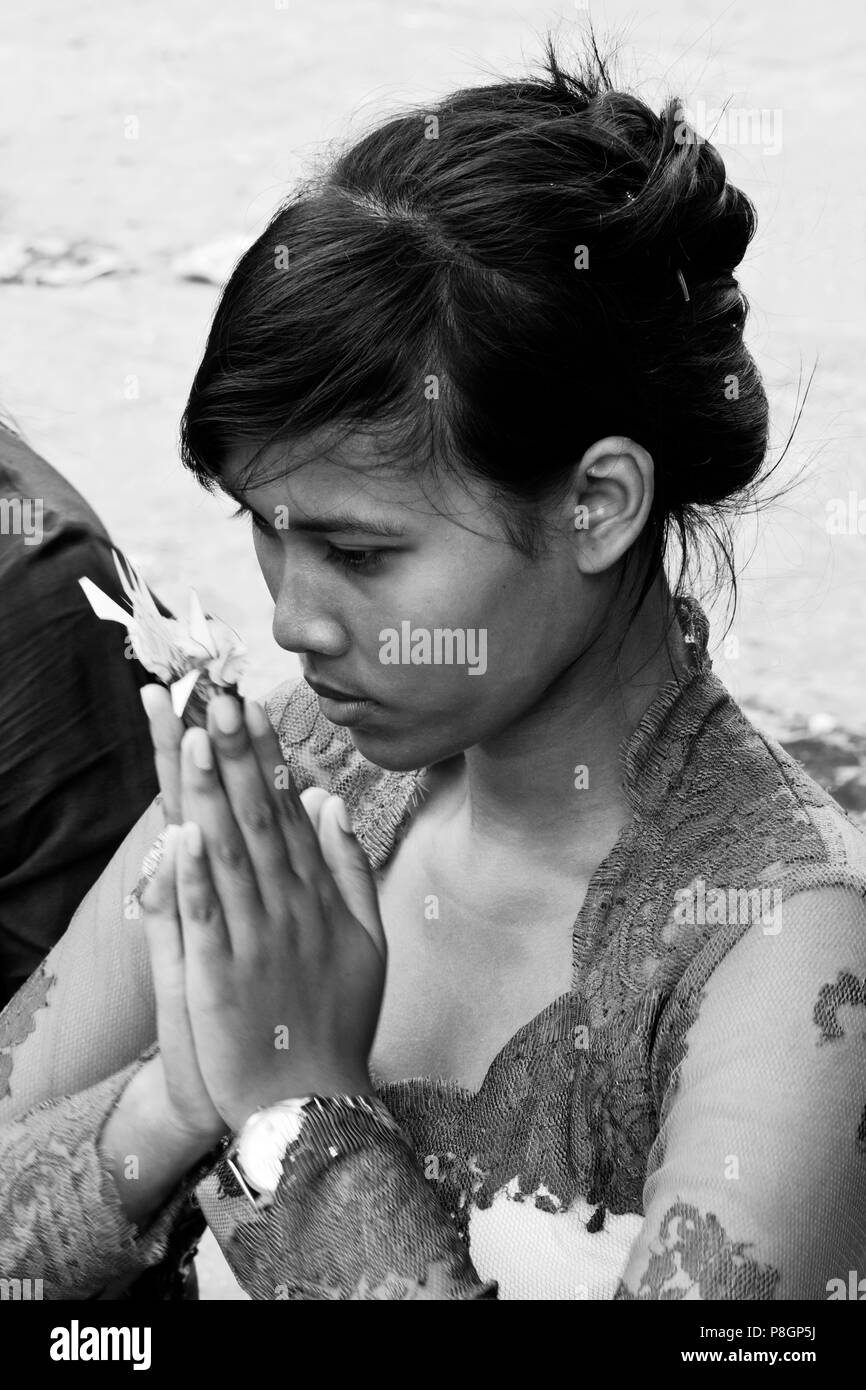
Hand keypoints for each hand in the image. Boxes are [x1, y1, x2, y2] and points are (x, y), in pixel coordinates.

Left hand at [145, 690, 385, 1132]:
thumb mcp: (368, 940)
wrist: (314, 1100)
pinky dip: (195, 874)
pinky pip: (208, 916)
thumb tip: (333, 800)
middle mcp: (289, 906)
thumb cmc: (338, 1018)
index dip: (267, 757)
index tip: (250, 706)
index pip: (289, 810)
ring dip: (213, 794)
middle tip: (218, 696)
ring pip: (231, 854)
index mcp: (318, 895)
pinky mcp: (223, 976)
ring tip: (195, 738)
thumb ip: (351, 868)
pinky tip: (184, 831)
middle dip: (238, 755)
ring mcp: (256, 939)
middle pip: (259, 818)